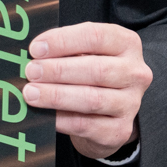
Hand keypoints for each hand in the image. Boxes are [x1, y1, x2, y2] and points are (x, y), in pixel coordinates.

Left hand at [24, 22, 150, 159]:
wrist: (108, 113)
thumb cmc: (90, 74)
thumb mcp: (85, 53)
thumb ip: (66, 50)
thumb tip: (34, 54)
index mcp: (127, 44)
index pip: (96, 36)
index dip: (63, 41)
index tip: (36, 49)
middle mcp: (135, 73)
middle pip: (96, 69)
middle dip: (58, 70)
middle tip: (31, 72)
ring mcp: (131, 103)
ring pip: (92, 99)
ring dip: (57, 95)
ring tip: (31, 93)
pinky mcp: (120, 130)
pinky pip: (86, 125)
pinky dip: (61, 120)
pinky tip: (44, 115)